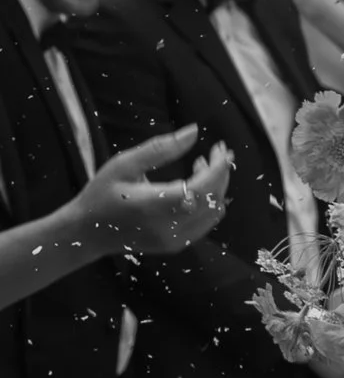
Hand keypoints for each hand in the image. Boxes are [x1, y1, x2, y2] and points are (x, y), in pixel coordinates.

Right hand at [78, 129, 232, 253]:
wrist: (87, 233)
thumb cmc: (101, 193)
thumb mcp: (125, 164)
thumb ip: (160, 148)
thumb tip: (194, 131)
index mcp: (156, 205)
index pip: (203, 187)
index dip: (218, 167)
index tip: (222, 148)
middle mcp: (170, 227)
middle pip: (213, 199)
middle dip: (221, 173)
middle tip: (217, 152)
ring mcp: (175, 240)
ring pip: (213, 213)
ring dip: (216, 187)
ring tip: (201, 165)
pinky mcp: (176, 246)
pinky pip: (205, 223)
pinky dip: (208, 202)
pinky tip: (196, 185)